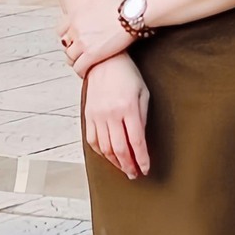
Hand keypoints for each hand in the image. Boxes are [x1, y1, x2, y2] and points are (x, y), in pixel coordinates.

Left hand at [60, 0, 132, 76]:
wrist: (133, 14)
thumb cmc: (121, 3)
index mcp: (76, 15)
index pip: (60, 30)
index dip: (67, 37)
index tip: (74, 41)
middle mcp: (76, 28)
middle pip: (65, 45)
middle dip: (71, 50)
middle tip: (79, 55)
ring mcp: (83, 42)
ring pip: (70, 58)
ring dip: (75, 62)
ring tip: (83, 65)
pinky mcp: (92, 54)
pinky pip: (80, 68)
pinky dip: (81, 72)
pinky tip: (87, 72)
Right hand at [83, 56, 150, 178]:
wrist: (103, 61)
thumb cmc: (127, 75)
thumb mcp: (143, 93)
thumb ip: (142, 117)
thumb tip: (141, 140)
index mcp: (127, 108)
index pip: (136, 141)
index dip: (142, 159)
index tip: (146, 168)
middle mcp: (110, 114)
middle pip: (119, 149)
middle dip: (128, 165)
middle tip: (135, 174)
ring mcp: (97, 115)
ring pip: (105, 148)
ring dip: (115, 162)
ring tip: (124, 168)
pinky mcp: (88, 115)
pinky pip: (92, 140)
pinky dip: (101, 152)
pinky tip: (109, 156)